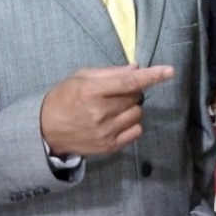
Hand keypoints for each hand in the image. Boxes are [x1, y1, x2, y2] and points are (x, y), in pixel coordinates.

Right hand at [40, 65, 174, 156]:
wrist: (45, 130)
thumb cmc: (63, 98)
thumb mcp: (81, 78)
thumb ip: (110, 73)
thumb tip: (136, 68)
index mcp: (92, 92)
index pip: (128, 83)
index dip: (151, 76)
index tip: (169, 71)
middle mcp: (101, 114)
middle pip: (135, 97)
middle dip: (130, 91)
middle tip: (115, 92)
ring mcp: (106, 133)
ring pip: (137, 114)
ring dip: (131, 107)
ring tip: (113, 107)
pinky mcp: (109, 147)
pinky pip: (136, 131)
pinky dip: (131, 123)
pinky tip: (117, 120)